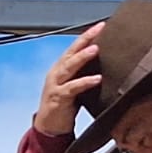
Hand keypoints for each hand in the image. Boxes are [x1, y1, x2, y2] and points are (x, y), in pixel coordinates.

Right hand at [34, 22, 104, 136]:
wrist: (48, 126)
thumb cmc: (63, 104)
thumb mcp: (73, 84)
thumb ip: (82, 73)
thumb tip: (103, 61)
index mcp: (60, 69)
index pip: (73, 48)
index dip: (86, 37)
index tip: (100, 26)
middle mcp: (56, 74)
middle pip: (70, 53)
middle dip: (84, 40)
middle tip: (98, 30)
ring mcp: (55, 85)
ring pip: (68, 67)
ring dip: (81, 57)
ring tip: (95, 49)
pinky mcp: (58, 98)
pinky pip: (72, 88)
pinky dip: (84, 82)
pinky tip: (96, 79)